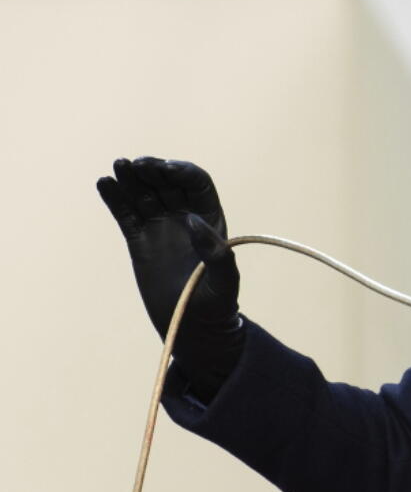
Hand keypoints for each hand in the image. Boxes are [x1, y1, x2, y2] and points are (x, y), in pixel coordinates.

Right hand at [97, 157, 244, 400]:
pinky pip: (126, 214)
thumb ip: (215, 252)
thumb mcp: (224, 280)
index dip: (182, 172)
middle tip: (137, 164)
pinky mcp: (139, 240)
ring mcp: (160, 227)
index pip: (196, 183)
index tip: (166, 169)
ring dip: (131, 178)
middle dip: (153, 170)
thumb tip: (192, 220)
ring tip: (118, 166)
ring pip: (144, 194)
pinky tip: (105, 184)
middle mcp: (185, 217)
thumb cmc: (216, 304)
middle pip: (167, 183)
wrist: (193, 327)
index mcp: (210, 218)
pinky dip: (115, 198)